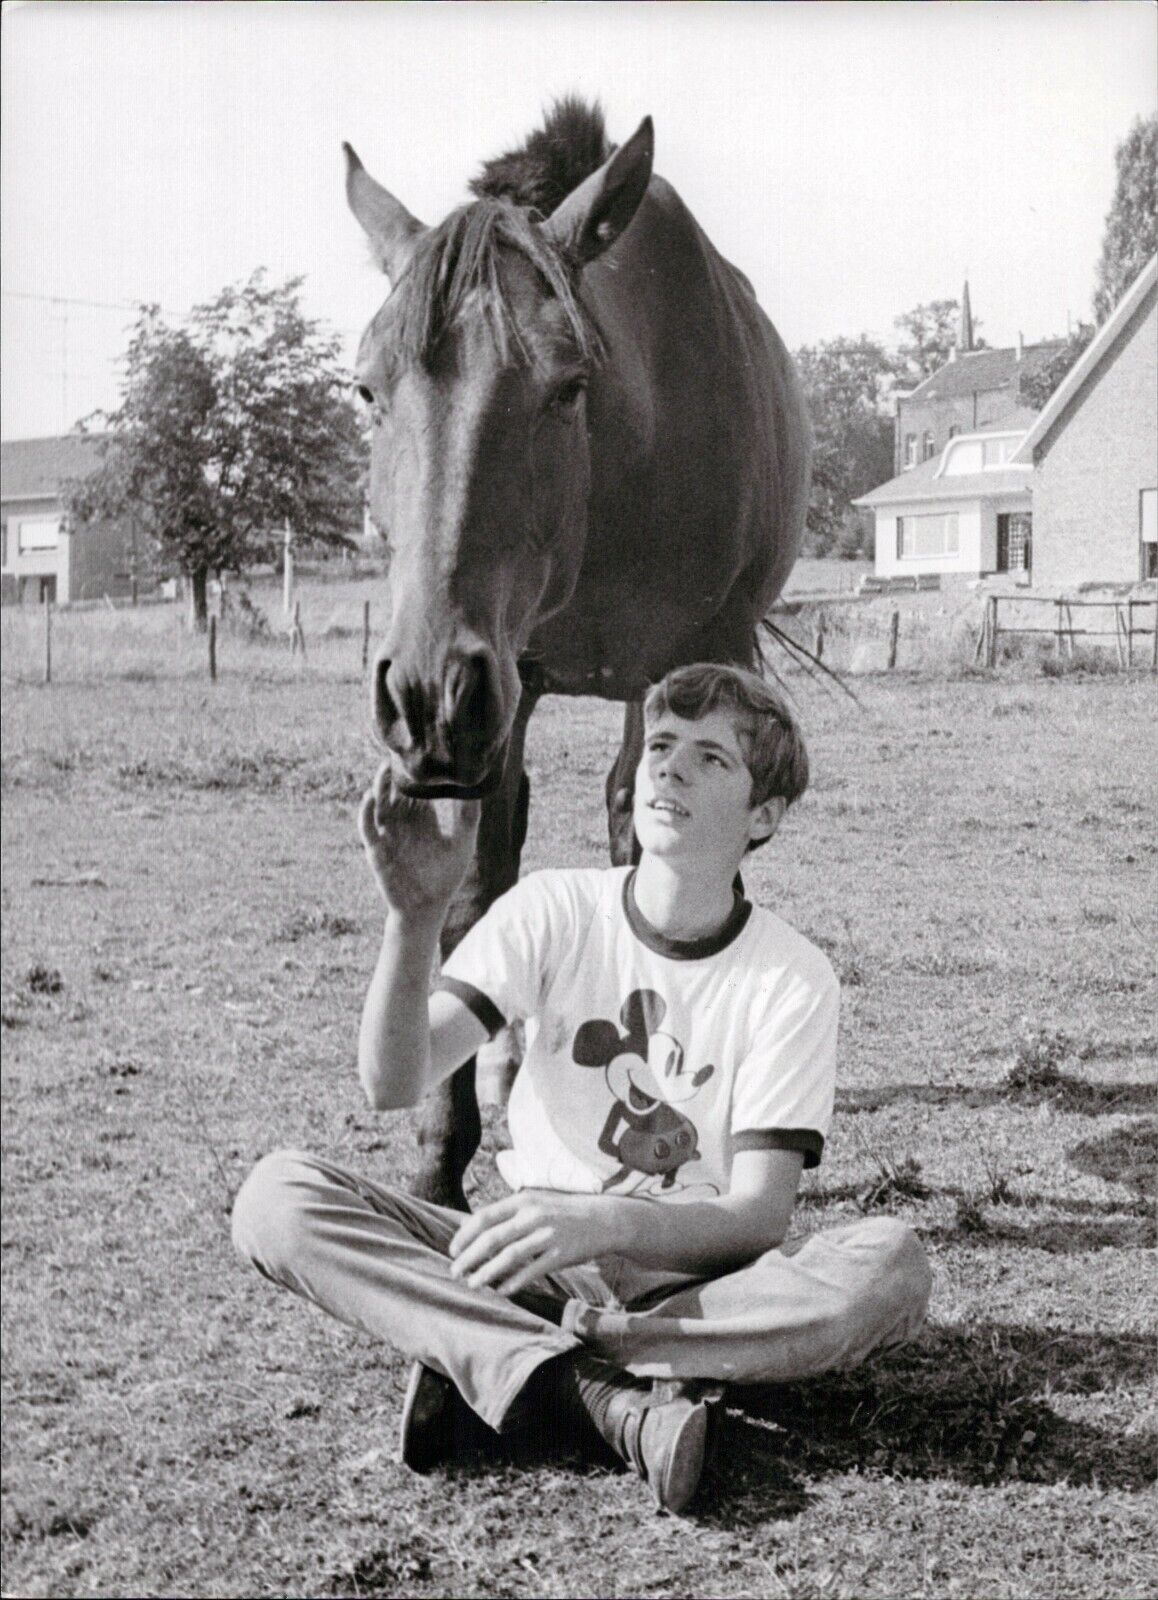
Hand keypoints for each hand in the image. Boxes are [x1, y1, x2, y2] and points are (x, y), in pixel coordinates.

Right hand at [358, 762, 479, 917]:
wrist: (428, 908)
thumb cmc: (446, 876)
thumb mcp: (462, 842)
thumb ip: (467, 816)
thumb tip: (475, 787)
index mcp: (422, 818)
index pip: (416, 788)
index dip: (416, 771)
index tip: (422, 749)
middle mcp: (402, 823)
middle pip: (395, 791)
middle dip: (396, 772)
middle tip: (401, 749)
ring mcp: (388, 835)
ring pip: (379, 803)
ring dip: (379, 786)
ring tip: (384, 768)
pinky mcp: (376, 849)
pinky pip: (367, 827)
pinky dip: (366, 811)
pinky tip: (370, 797)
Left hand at [449, 1191, 622, 1295]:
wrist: (602, 1218)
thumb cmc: (561, 1212)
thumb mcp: (533, 1202)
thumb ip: (505, 1214)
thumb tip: (468, 1227)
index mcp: (523, 1199)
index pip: (484, 1217)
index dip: (465, 1235)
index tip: (452, 1251)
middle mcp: (533, 1215)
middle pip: (492, 1238)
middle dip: (469, 1257)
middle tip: (455, 1272)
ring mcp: (548, 1235)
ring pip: (509, 1256)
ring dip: (487, 1272)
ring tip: (473, 1283)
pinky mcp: (561, 1254)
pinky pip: (532, 1271)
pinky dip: (514, 1282)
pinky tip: (501, 1291)